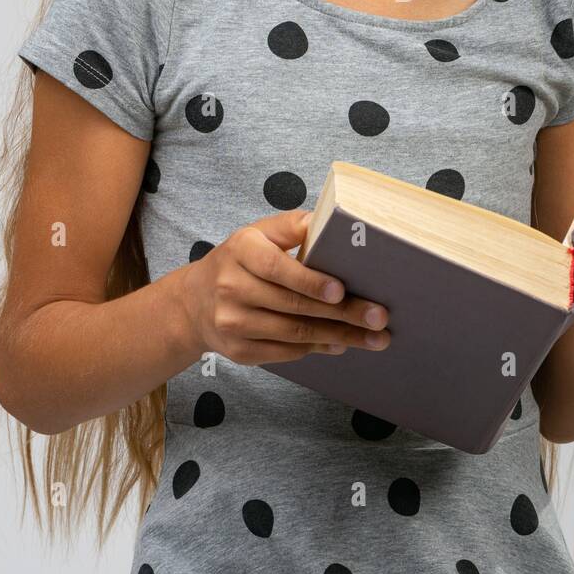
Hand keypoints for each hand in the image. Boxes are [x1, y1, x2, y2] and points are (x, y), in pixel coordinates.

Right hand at [181, 208, 390, 365]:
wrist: (194, 302)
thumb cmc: (240, 261)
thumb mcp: (258, 233)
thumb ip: (291, 226)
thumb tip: (330, 221)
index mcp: (239, 250)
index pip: (277, 267)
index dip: (310, 281)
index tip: (341, 290)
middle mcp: (231, 287)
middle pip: (293, 305)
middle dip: (342, 314)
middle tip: (378, 318)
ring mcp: (232, 323)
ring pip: (294, 333)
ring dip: (337, 336)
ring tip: (371, 337)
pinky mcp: (238, 351)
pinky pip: (284, 352)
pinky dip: (316, 348)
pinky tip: (339, 344)